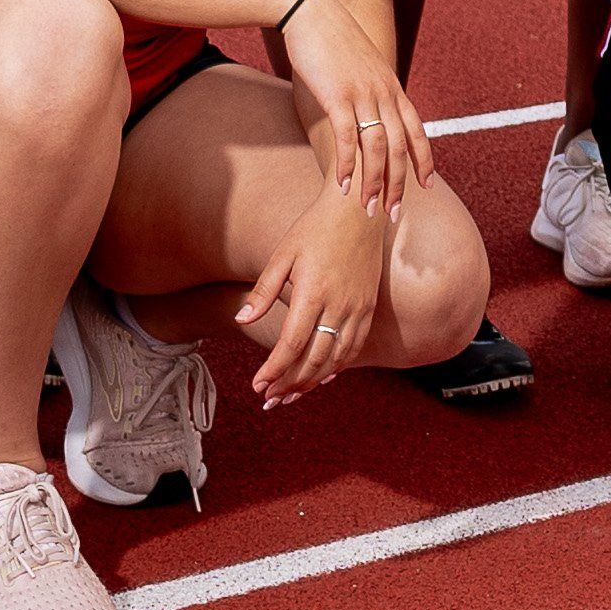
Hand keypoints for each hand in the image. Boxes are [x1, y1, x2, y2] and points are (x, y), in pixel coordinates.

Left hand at [232, 191, 399, 399]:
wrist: (358, 211)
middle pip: (315, 358)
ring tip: (292, 394)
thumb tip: (241, 318)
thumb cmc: (314, 228)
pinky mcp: (369, 306)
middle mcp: (339, 304)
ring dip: (313, 381)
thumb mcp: (283, 255)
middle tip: (270, 399)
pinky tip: (323, 376)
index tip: (258, 384)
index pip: (292, 344)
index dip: (274, 369)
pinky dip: (338, 366)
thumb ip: (264, 291)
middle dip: (290, 383)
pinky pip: (355, 346)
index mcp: (313, 292)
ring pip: (337, 358)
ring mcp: (358, 307)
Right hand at [280, 0, 430, 216]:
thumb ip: (373, 89)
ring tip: (368, 208)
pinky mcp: (337, 95)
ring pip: (378, 147)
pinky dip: (346, 163)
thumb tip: (374, 110)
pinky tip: (341, 184)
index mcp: (393, 87)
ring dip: (374, 183)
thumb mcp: (363, 66)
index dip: (424, 160)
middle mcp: (384, 93)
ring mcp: (363, 94)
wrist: (312, 12)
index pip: (417, 130)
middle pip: (401, 147)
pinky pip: (347, 137)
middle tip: (393, 214)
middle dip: (400, 184)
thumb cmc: (333, 41)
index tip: (426, 186)